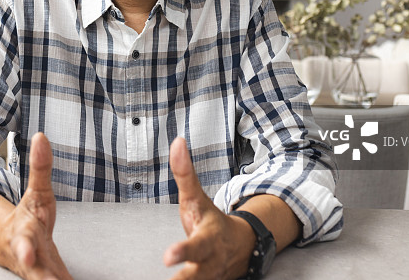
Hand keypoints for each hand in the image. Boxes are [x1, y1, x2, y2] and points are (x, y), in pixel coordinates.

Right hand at [5, 132, 71, 279]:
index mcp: (24, 234)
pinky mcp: (51, 279)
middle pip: (34, 273)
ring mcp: (40, 273)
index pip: (23, 242)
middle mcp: (30, 259)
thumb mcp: (36, 191)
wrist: (12, 245)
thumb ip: (40, 167)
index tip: (27, 256)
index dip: (25, 250)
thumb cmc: (28, 217)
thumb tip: (41, 136)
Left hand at [163, 137, 254, 279]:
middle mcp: (210, 261)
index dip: (182, 251)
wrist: (241, 246)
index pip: (196, 244)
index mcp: (209, 237)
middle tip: (171, 279)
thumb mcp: (197, 197)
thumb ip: (184, 173)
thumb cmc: (211, 221)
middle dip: (185, 279)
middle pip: (199, 273)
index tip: (167, 257)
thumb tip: (177, 142)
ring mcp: (210, 276)